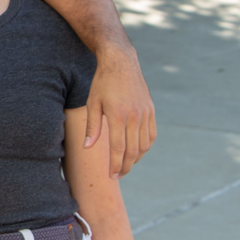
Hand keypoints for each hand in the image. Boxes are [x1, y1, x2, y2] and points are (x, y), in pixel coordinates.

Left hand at [85, 46, 156, 177]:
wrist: (121, 62)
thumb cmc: (102, 83)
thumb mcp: (92, 103)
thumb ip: (92, 127)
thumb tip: (88, 148)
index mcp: (118, 116)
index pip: (118, 148)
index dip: (115, 165)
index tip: (112, 176)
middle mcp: (135, 116)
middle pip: (133, 150)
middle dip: (125, 166)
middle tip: (118, 176)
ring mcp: (145, 113)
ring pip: (144, 145)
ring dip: (136, 158)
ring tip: (125, 165)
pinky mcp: (151, 110)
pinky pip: (151, 134)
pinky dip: (145, 146)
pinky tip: (137, 151)